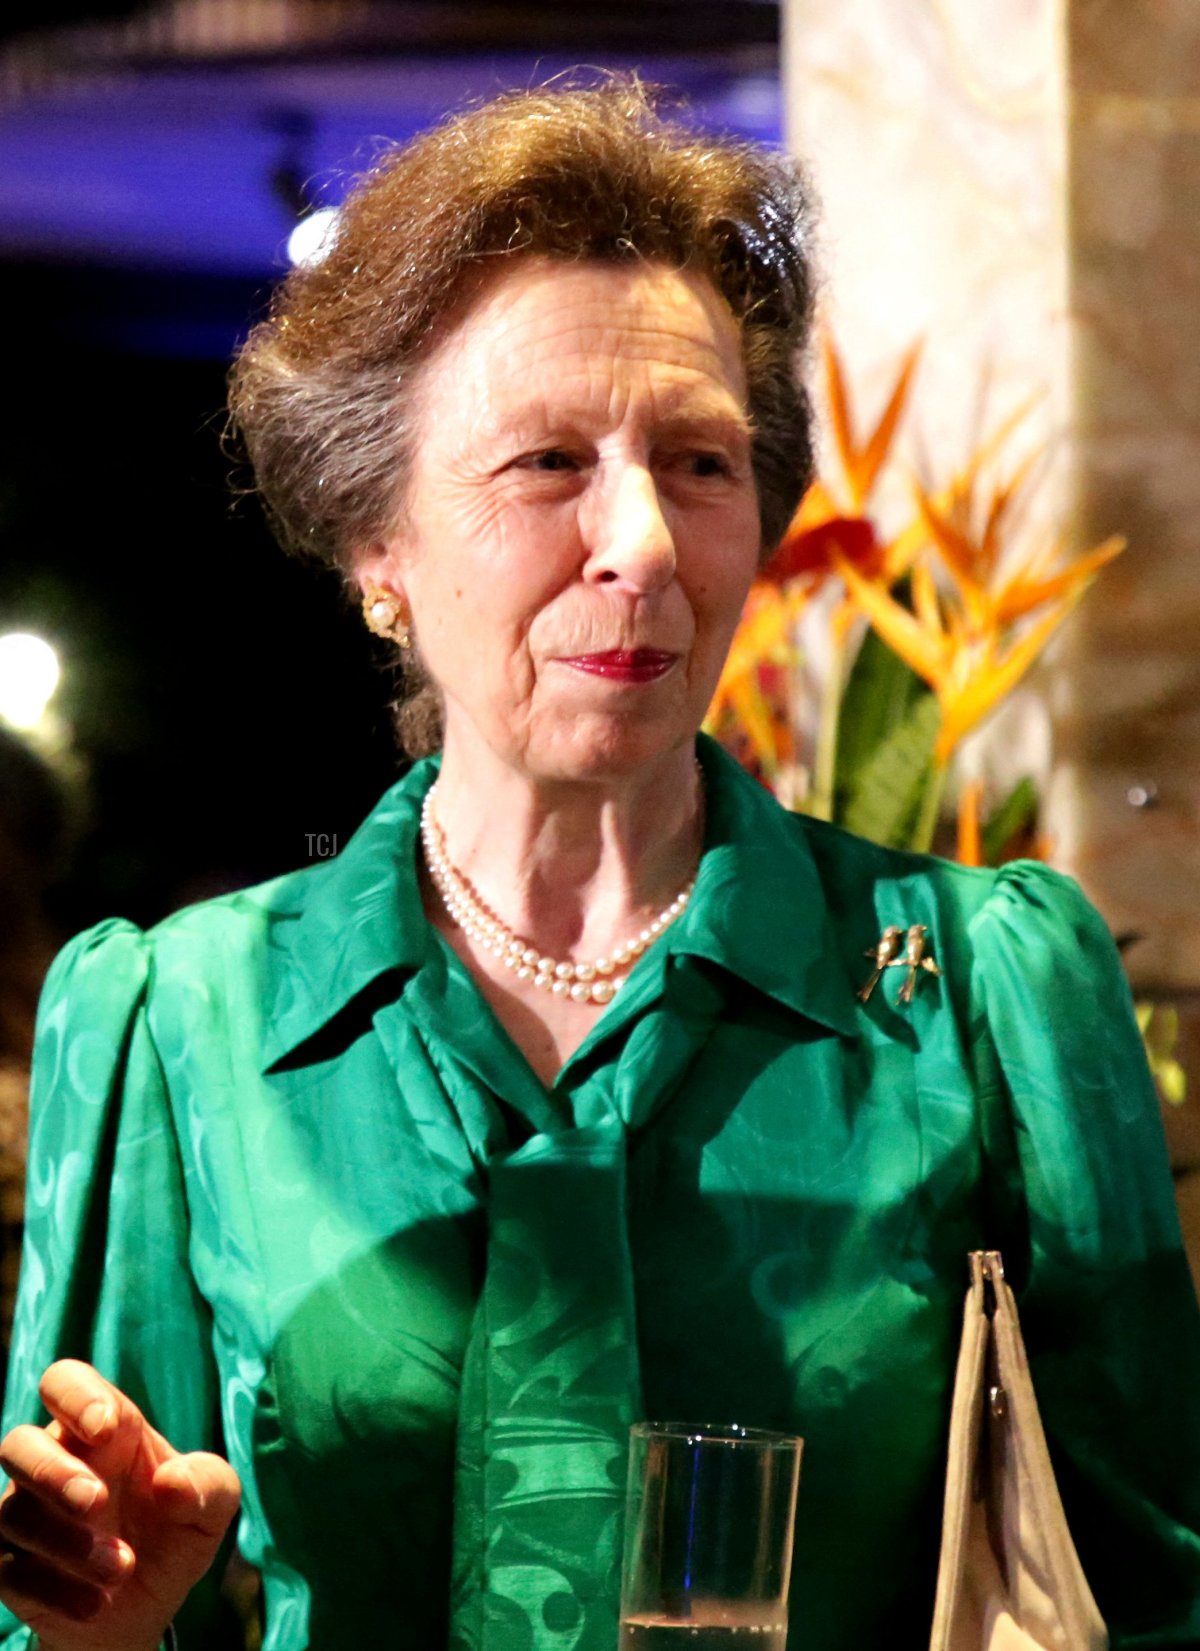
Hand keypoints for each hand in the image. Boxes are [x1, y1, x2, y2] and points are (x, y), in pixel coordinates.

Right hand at [0, 1360, 240, 1650]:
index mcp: (104, 1429)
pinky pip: (9, 1573)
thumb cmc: (177, 1529)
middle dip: (52, 1472)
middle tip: (96, 1503)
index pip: (65, 1382)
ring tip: (121, 1569)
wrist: (148, 1607)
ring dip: (68, 1544)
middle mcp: (56, 1463)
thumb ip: (207, 1482)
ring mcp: (27, 1516)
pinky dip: (55, 1590)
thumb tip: (171, 1482)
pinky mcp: (12, 1570)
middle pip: (18, 1444)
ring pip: (14, 1513)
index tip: (105, 1429)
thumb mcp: (213, 1503)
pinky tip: (96, 1603)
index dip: (76, 1396)